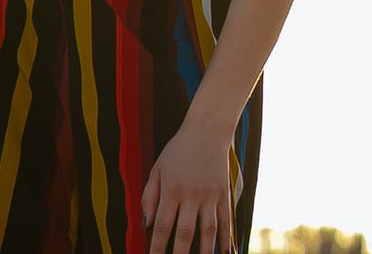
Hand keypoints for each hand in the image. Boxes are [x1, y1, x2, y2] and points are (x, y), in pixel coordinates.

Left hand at [142, 122, 234, 253]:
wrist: (208, 129)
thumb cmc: (178, 149)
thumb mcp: (157, 169)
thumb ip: (149, 197)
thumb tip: (146, 224)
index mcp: (172, 189)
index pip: (162, 226)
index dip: (157, 247)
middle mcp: (192, 194)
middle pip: (184, 233)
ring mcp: (210, 194)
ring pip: (207, 231)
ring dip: (203, 251)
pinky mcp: (224, 192)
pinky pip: (225, 219)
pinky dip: (225, 237)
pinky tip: (223, 251)